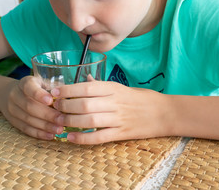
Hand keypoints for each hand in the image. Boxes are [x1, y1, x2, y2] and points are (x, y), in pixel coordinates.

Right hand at [0, 76, 64, 139]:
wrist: (11, 93)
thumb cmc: (36, 88)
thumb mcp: (43, 83)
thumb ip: (54, 89)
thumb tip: (70, 98)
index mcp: (25, 83)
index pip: (29, 87)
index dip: (39, 95)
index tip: (50, 100)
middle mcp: (15, 95)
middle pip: (30, 106)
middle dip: (47, 115)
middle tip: (62, 119)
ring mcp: (12, 109)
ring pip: (28, 119)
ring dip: (45, 126)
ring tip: (59, 129)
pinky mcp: (13, 121)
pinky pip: (26, 129)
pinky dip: (39, 133)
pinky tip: (50, 135)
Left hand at [51, 79, 170, 143]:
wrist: (164, 113)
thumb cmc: (142, 98)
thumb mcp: (123, 87)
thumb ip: (103, 85)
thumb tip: (86, 80)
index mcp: (114, 88)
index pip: (87, 87)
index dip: (68, 90)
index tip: (54, 92)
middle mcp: (115, 102)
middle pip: (85, 104)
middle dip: (66, 106)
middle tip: (55, 107)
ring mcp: (119, 119)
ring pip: (90, 120)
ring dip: (71, 122)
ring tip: (59, 121)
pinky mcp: (122, 133)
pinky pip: (100, 137)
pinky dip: (83, 138)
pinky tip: (71, 137)